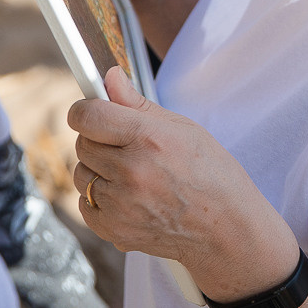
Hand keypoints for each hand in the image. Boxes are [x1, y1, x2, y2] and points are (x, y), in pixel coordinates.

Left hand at [68, 68, 298, 302]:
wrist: (226, 230)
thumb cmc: (211, 174)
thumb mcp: (183, 129)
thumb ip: (137, 103)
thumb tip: (110, 77)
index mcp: (148, 139)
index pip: (87, 116)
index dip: (84, 110)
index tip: (90, 112)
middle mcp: (130, 172)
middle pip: (82, 144)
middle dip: (98, 140)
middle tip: (124, 146)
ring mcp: (120, 205)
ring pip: (81, 175)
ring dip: (97, 170)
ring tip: (131, 174)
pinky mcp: (114, 231)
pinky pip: (85, 205)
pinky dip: (99, 199)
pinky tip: (127, 197)